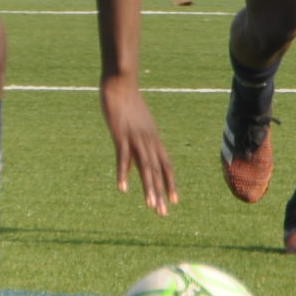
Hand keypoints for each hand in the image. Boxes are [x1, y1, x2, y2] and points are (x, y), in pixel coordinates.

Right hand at [99, 76, 175, 214]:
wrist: (121, 81)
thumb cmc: (127, 103)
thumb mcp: (136, 126)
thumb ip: (136, 145)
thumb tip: (132, 165)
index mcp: (153, 138)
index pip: (166, 165)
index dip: (170, 183)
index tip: (174, 201)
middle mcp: (149, 140)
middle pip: (157, 170)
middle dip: (161, 193)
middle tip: (163, 213)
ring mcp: (136, 137)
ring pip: (145, 167)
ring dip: (148, 188)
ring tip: (151, 207)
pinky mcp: (121, 134)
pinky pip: (124, 157)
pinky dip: (123, 173)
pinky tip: (123, 189)